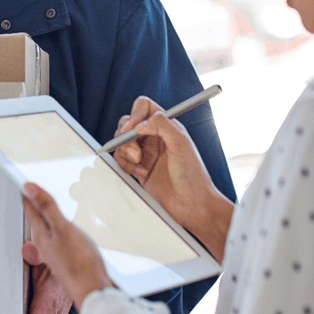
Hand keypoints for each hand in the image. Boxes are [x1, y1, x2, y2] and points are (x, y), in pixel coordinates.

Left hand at [22, 183, 113, 312]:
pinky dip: (56, 224)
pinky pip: (56, 235)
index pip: (29, 207)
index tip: (22, 179)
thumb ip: (46, 207)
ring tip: (42, 201)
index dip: (26, 191)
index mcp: (41, 234)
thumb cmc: (79, 262)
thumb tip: (28, 188)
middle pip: (35, 216)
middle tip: (29, 187)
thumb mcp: (63, 228)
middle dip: (33, 201)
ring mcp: (54, 251)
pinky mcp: (65, 257)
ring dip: (44, 212)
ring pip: (46, 226)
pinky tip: (62, 225)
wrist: (93, 290)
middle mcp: (44, 243)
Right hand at [113, 96, 233, 261]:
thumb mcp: (181, 143)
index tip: (133, 128)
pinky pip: (121, 159)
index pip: (144, 107)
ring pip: (121, 142)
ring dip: (125, 151)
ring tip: (138, 162)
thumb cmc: (192, 176)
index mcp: (167, 127)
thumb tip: (140, 123)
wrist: (192, 206)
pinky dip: (125, 165)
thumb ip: (161, 125)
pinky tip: (139, 173)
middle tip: (134, 149)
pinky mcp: (138, 169)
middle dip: (126, 135)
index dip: (135, 114)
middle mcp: (154, 137)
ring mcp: (145, 153)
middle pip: (128, 123)